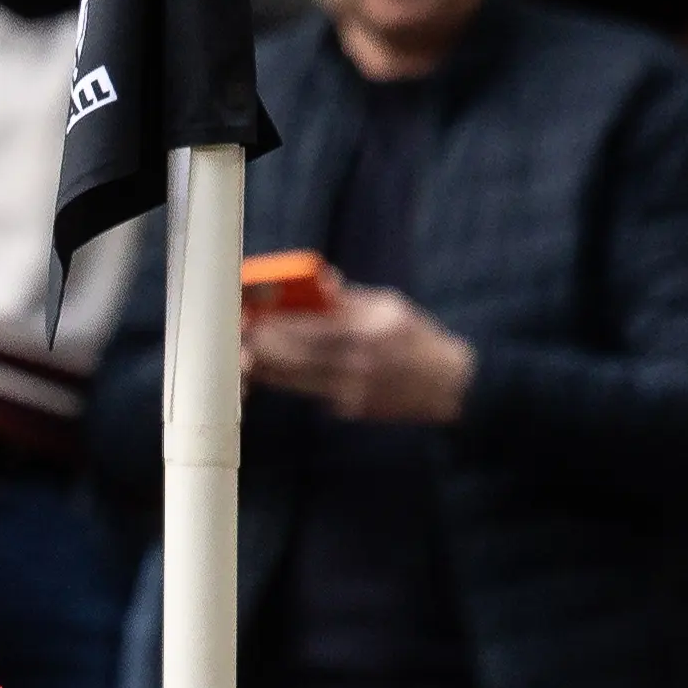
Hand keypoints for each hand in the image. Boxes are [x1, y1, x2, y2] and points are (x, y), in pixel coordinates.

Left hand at [244, 282, 474, 421]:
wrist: (449, 385)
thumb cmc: (416, 338)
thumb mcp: (389, 306)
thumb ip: (346, 297)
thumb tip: (313, 279)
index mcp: (368, 328)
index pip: (305, 323)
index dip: (271, 319)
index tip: (249, 311)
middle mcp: (359, 360)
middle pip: (291, 352)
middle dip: (259, 341)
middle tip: (237, 331)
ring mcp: (353, 388)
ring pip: (291, 376)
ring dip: (263, 362)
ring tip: (244, 349)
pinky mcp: (349, 407)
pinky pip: (307, 390)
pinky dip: (285, 378)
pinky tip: (268, 368)